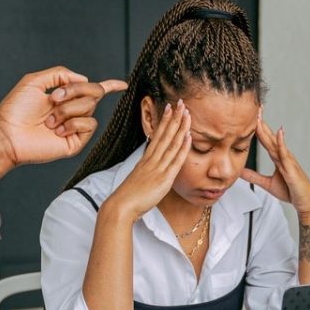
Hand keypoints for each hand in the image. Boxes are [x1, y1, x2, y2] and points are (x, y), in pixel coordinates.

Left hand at [0, 67, 126, 181]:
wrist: (8, 133)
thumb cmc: (15, 109)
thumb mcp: (35, 81)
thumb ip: (60, 74)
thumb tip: (84, 78)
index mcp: (64, 97)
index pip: (91, 90)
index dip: (109, 86)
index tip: (123, 84)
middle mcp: (72, 110)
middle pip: (94, 92)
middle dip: (75, 91)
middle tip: (53, 98)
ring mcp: (75, 126)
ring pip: (90, 107)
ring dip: (67, 110)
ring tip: (48, 120)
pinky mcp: (76, 141)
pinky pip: (89, 124)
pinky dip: (72, 123)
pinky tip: (56, 131)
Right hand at [105, 99, 191, 219]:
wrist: (122, 206)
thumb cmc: (128, 196)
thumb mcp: (139, 179)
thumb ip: (147, 171)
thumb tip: (153, 168)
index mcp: (146, 159)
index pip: (157, 135)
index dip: (164, 121)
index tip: (169, 108)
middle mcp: (152, 160)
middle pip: (164, 134)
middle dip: (173, 118)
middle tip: (180, 102)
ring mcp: (158, 168)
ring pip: (171, 143)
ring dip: (180, 127)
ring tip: (186, 113)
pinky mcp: (164, 178)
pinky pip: (175, 160)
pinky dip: (182, 148)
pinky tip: (188, 136)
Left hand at [240, 115, 309, 221]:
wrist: (305, 201)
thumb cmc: (290, 191)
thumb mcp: (266, 183)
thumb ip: (253, 176)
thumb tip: (239, 171)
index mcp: (277, 158)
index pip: (265, 139)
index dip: (258, 128)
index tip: (250, 115)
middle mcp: (282, 155)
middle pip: (269, 136)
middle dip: (262, 122)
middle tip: (255, 107)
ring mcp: (288, 160)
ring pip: (275, 141)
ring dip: (268, 128)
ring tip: (260, 116)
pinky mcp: (291, 167)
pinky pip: (285, 153)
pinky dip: (281, 142)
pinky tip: (279, 132)